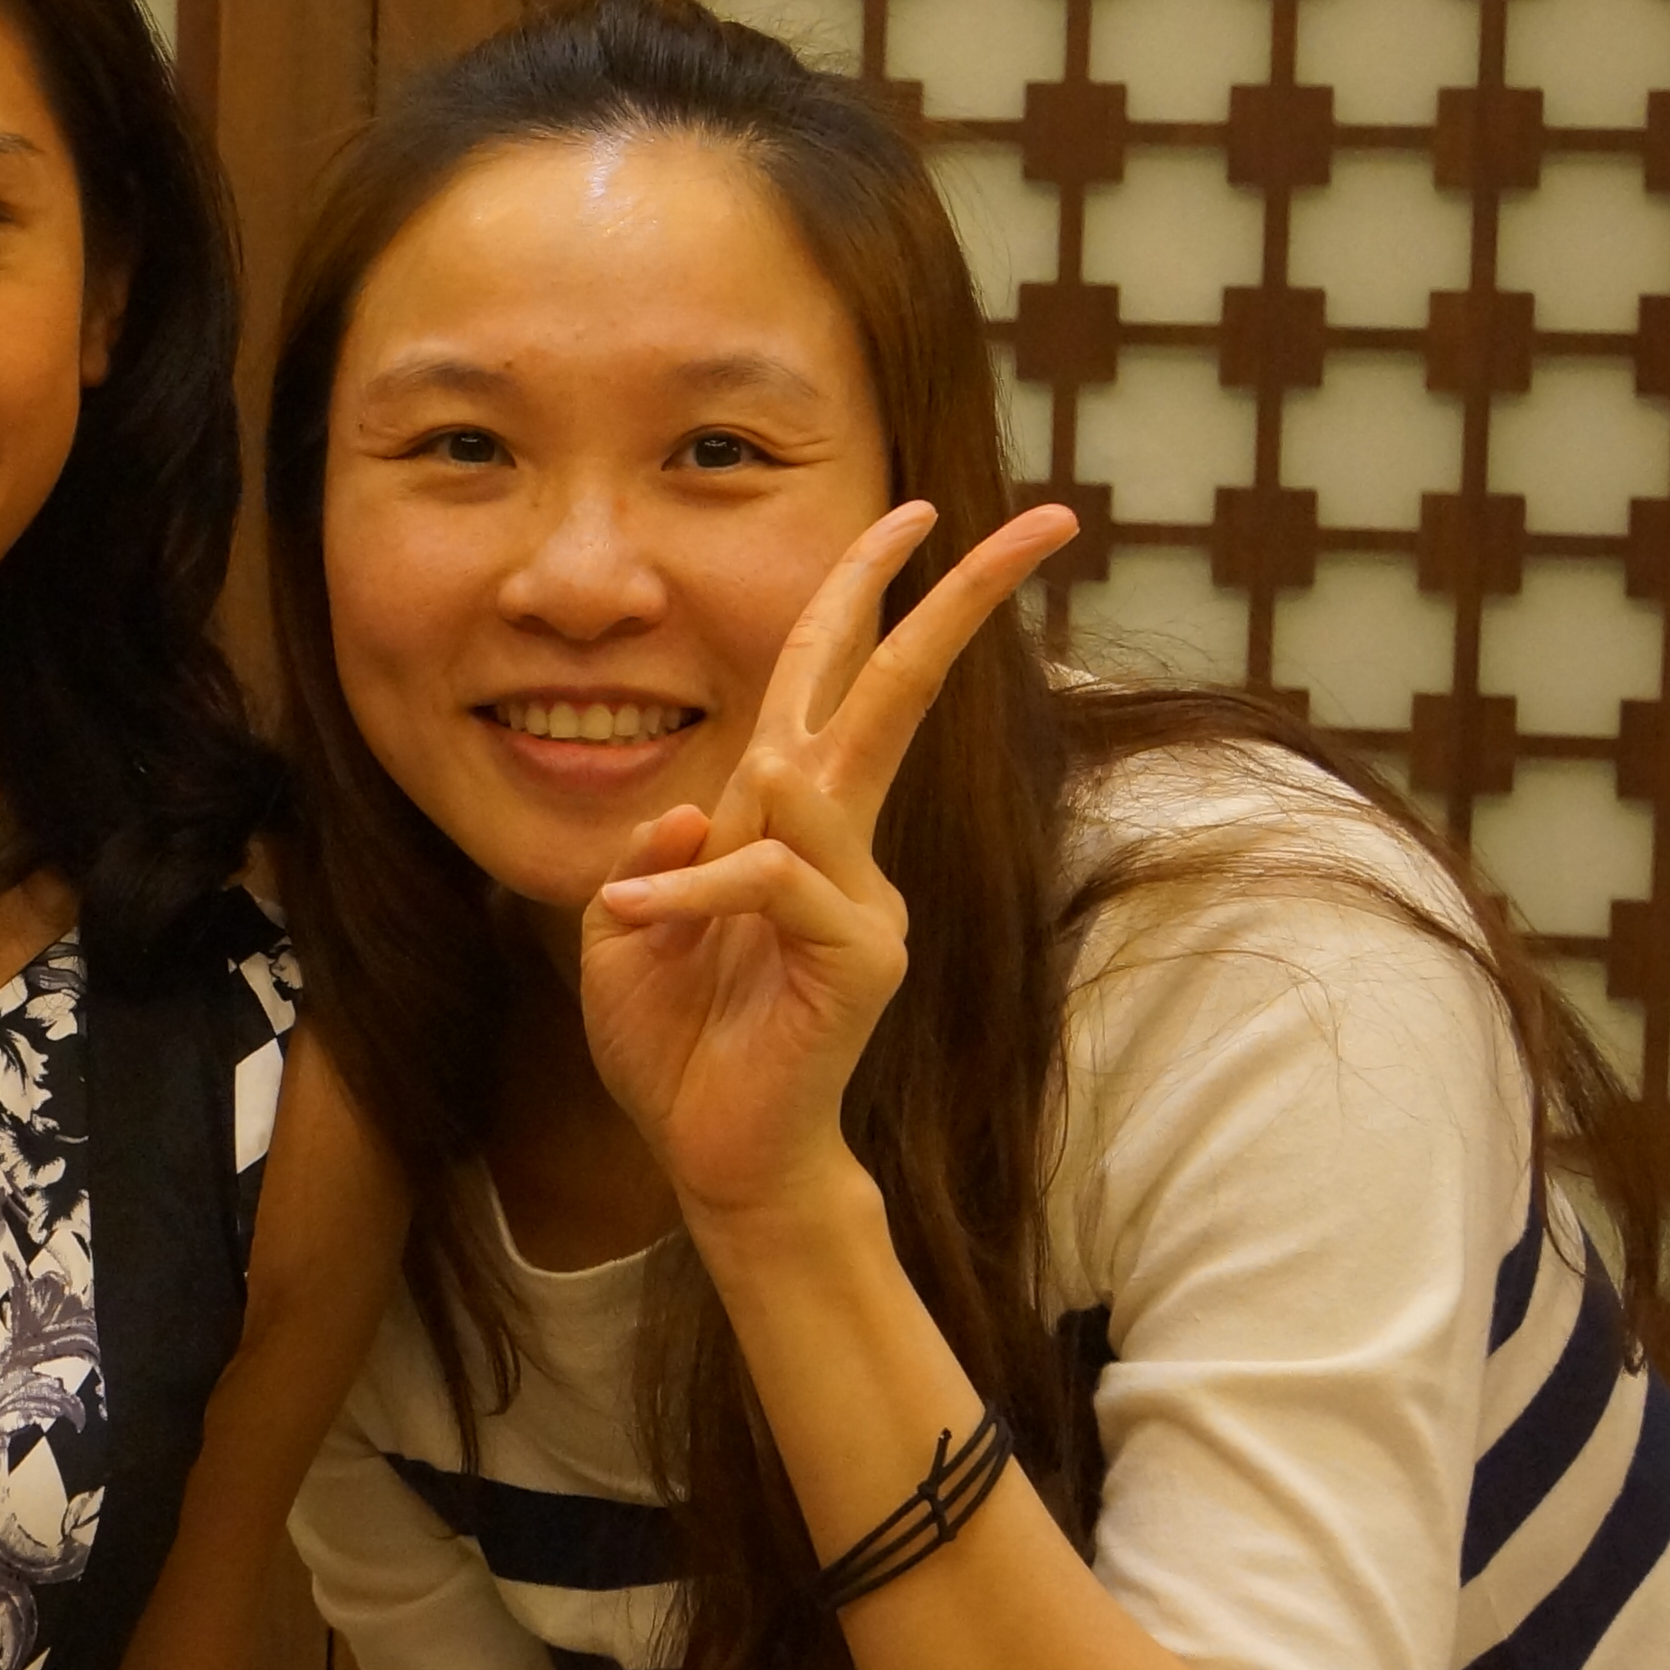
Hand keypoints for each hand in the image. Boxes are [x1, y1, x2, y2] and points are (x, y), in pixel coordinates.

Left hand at [573, 496, 1073, 1225]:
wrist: (715, 1155)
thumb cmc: (677, 1040)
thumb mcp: (627, 924)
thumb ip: (658, 850)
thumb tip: (704, 803)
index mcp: (785, 819)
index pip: (833, 679)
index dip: (863, 592)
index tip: (912, 513)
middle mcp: (838, 844)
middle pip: (899, 692)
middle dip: (958, 601)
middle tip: (1042, 519)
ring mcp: (862, 898)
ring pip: (809, 789)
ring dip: (711, 844)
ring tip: (647, 918)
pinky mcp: (860, 956)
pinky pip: (771, 877)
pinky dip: (698, 893)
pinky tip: (648, 928)